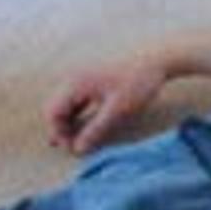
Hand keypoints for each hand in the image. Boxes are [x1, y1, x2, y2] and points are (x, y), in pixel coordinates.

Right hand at [45, 53, 171, 151]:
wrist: (157, 59)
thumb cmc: (138, 83)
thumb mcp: (118, 111)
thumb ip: (96, 130)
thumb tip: (78, 150)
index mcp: (75, 84)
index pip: (53, 112)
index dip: (59, 133)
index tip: (73, 149)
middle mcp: (73, 78)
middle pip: (56, 108)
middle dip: (61, 129)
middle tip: (73, 148)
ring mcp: (81, 78)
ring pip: (66, 105)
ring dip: (69, 123)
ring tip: (76, 142)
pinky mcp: (91, 80)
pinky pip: (77, 100)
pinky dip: (78, 115)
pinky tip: (84, 127)